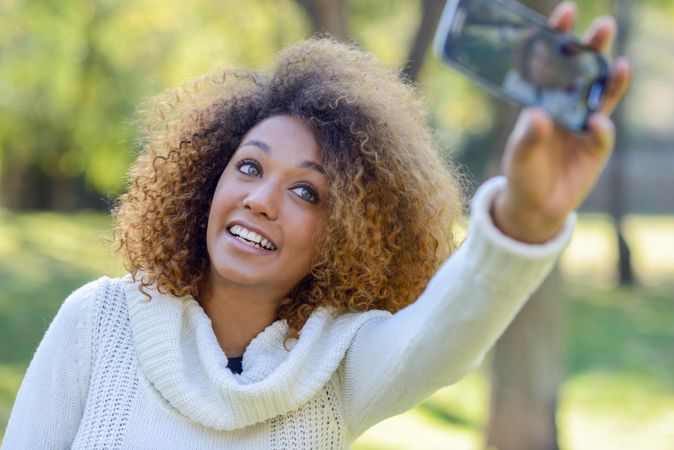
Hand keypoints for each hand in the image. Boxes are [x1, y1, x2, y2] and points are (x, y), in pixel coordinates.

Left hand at [492, 1, 630, 243]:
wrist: (535, 206)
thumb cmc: (522, 172)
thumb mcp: (518, 154)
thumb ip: (528, 135)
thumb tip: (539, 115)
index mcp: (543, 101)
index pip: (552, 64)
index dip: (559, 39)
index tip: (565, 13)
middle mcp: (566, 107)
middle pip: (583, 73)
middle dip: (593, 50)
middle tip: (603, 25)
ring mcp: (584, 126)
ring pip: (601, 97)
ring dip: (610, 81)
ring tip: (619, 63)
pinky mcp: (595, 148)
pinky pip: (601, 135)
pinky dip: (600, 129)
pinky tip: (595, 124)